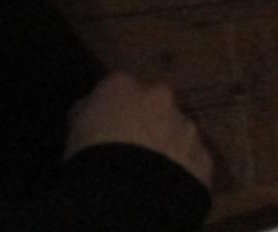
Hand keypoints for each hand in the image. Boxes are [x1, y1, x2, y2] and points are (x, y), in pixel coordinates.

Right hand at [64, 71, 212, 186]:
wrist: (127, 193)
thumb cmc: (91, 155)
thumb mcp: (74, 126)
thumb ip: (88, 109)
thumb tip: (92, 109)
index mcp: (123, 85)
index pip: (119, 88)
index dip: (115, 108)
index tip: (109, 128)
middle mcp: (160, 97)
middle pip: (155, 105)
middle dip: (148, 121)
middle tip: (133, 149)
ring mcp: (186, 127)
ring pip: (178, 132)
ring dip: (168, 145)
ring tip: (151, 172)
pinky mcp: (203, 157)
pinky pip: (193, 161)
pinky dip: (183, 170)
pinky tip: (167, 186)